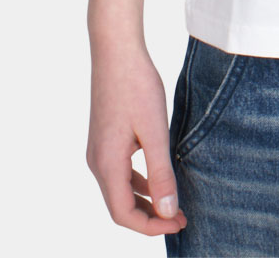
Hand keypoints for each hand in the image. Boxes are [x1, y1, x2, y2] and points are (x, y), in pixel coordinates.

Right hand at [86, 38, 187, 235]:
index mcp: (107, 164)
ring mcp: (98, 150)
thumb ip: (160, 173)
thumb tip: (168, 211)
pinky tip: (158, 176)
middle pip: (120, 206)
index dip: (151, 226)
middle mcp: (97, 162)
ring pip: (119, 190)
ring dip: (145, 200)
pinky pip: (119, 172)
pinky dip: (138, 182)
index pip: (124, 214)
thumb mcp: (155, 131)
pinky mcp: (104, 139)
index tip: (179, 222)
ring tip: (173, 202)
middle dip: (150, 217)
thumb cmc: (137, 86)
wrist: (116, 51)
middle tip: (181, 217)